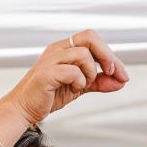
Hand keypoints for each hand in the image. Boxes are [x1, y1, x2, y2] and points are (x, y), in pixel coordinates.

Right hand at [8, 30, 128, 124]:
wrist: (25, 109)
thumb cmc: (49, 95)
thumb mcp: (80, 87)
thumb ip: (99, 82)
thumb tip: (121, 81)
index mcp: (65, 48)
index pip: (93, 39)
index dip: (110, 55)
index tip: (121, 74)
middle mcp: (58, 49)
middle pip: (90, 37)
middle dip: (107, 56)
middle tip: (111, 73)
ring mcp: (51, 59)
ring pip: (83, 54)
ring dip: (90, 73)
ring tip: (83, 85)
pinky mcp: (46, 73)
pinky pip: (72, 71)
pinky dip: (79, 81)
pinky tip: (73, 89)